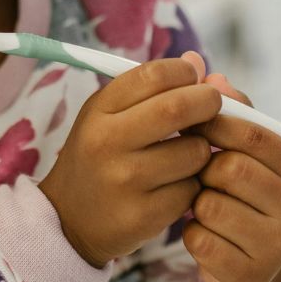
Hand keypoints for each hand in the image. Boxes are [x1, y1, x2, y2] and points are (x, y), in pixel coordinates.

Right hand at [40, 54, 219, 267]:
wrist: (68, 220)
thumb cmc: (99, 157)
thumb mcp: (109, 116)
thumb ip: (151, 88)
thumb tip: (197, 61)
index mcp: (98, 111)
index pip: (153, 75)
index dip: (185, 71)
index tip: (194, 78)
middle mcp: (107, 143)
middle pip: (177, 108)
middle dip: (208, 102)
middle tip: (212, 106)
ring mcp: (125, 181)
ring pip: (193, 152)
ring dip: (201, 150)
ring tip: (186, 154)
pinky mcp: (143, 216)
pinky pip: (192, 190)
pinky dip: (193, 185)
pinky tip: (175, 186)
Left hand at [184, 73, 280, 281]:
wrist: (251, 261)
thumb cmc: (246, 192)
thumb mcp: (247, 152)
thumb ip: (233, 112)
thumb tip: (212, 74)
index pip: (254, 134)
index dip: (215, 122)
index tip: (189, 120)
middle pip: (230, 169)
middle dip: (204, 168)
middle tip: (199, 171)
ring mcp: (277, 245)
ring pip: (210, 205)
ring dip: (195, 202)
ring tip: (203, 203)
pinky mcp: (248, 273)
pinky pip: (199, 240)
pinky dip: (191, 233)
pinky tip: (203, 232)